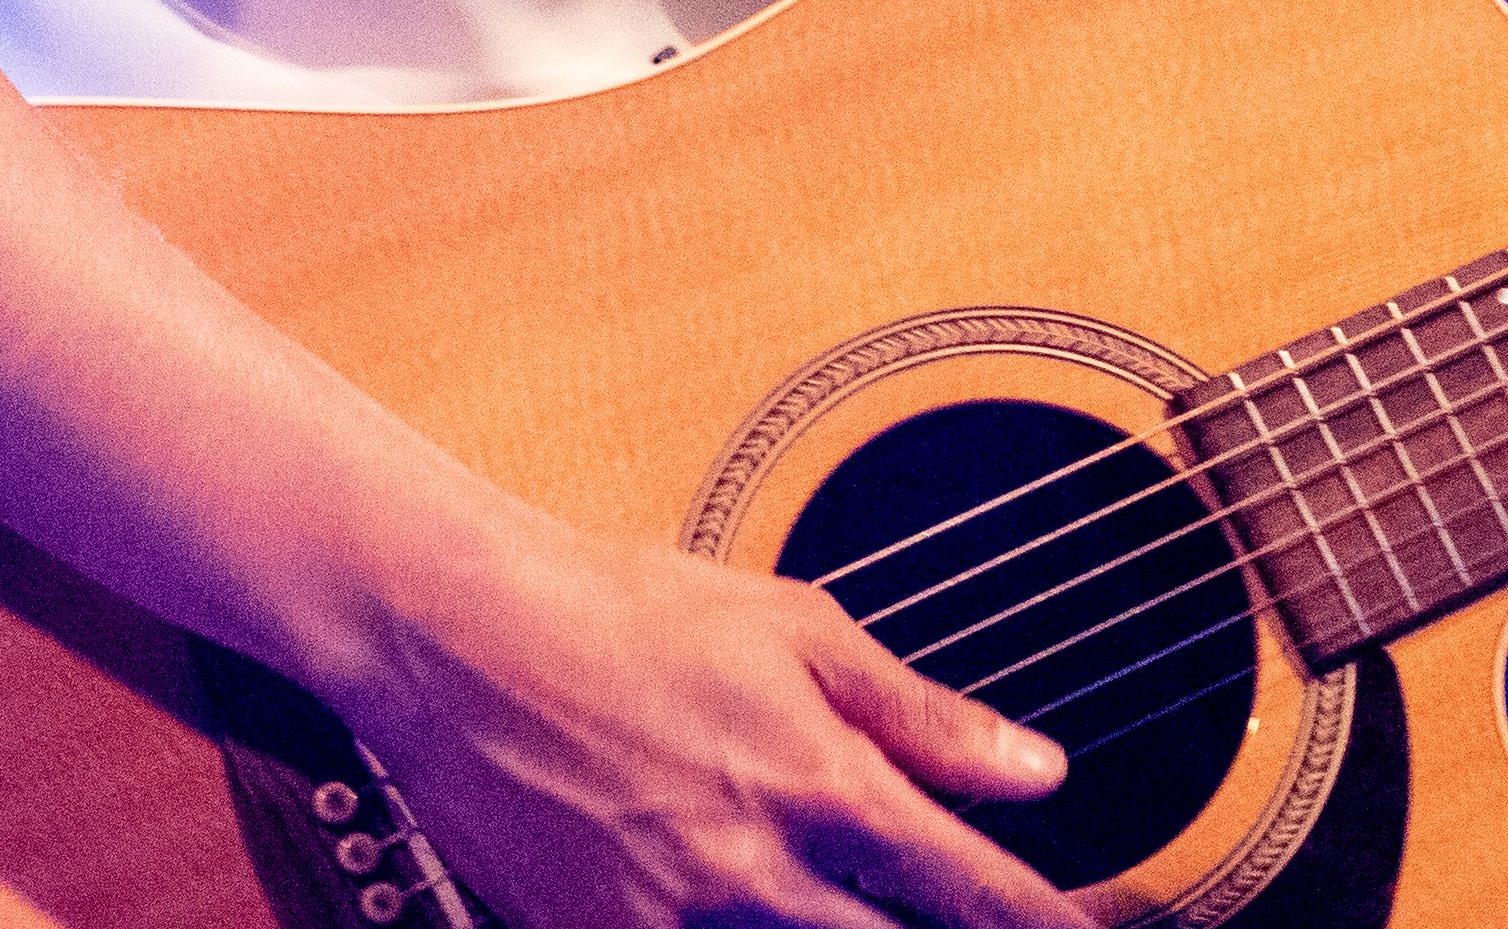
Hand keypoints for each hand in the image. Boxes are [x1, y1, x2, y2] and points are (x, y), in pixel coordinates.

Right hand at [338, 514, 1092, 928]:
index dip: (1050, 927)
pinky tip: (780, 913)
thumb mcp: (796, 628)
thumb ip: (924, 713)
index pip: (974, 895)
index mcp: (820, 786)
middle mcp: (756, 876)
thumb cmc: (627, 609)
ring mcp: (674, 926)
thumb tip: (1039, 771)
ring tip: (876, 913)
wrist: (458, 638)